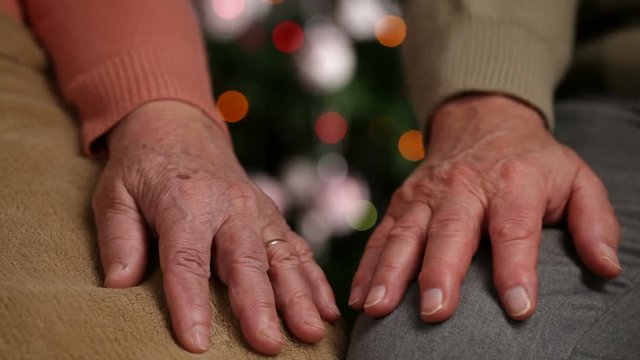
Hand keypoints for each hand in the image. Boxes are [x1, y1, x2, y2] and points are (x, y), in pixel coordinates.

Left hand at [92, 101, 339, 354]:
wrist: (178, 125)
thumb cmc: (143, 166)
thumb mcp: (115, 193)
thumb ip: (119, 238)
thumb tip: (120, 286)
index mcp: (185, 201)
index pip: (187, 259)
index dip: (191, 302)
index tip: (196, 342)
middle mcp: (228, 206)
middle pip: (245, 261)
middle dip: (260, 305)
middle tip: (269, 344)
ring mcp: (256, 210)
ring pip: (282, 257)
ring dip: (299, 297)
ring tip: (313, 333)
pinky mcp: (271, 215)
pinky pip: (297, 247)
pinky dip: (315, 278)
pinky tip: (328, 307)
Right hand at [349, 94, 620, 320]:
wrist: (483, 120)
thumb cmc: (532, 161)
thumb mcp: (576, 178)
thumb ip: (595, 221)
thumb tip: (606, 267)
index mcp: (512, 182)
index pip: (514, 228)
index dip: (517, 267)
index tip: (518, 307)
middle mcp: (464, 187)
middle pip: (450, 231)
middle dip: (440, 271)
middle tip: (436, 311)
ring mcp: (427, 194)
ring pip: (405, 234)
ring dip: (390, 272)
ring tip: (379, 309)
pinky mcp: (403, 202)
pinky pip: (382, 235)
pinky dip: (368, 266)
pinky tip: (359, 297)